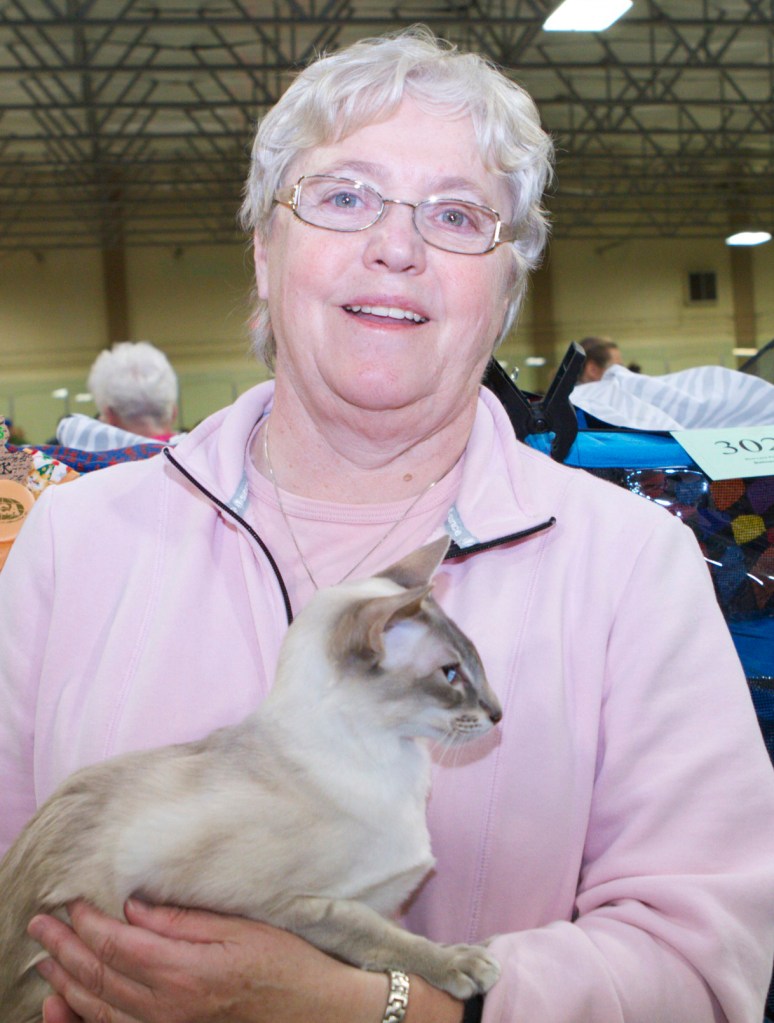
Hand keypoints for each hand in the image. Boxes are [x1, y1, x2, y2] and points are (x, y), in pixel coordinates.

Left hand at [28, 898, 388, 1022]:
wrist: (311, 1011)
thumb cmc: (282, 963)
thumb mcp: (238, 928)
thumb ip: (181, 920)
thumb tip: (134, 905)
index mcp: (184, 972)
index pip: (119, 946)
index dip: (89, 923)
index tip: (70, 901)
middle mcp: (168, 1007)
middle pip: (101, 976)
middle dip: (65, 949)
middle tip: (40, 924)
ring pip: (100, 1006)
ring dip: (66, 981)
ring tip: (44, 961)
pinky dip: (83, 1018)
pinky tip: (65, 1006)